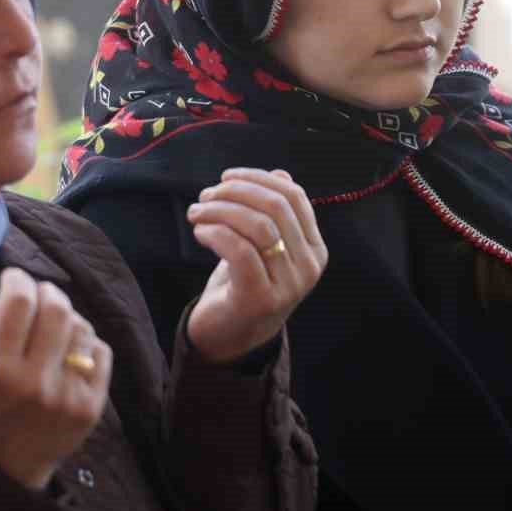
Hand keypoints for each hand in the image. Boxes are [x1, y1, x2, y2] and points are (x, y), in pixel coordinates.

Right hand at [0, 268, 109, 488]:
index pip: (18, 301)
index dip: (17, 280)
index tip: (11, 279)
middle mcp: (34, 382)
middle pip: (55, 309)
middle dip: (45, 292)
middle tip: (35, 296)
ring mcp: (67, 397)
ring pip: (81, 328)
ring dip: (67, 316)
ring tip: (50, 323)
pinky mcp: (90, 410)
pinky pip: (101, 356)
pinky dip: (87, 344)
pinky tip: (67, 349)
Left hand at [185, 168, 327, 361]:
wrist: (230, 336)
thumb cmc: (244, 283)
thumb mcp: (262, 245)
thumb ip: (274, 214)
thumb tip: (280, 174)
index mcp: (315, 249)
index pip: (295, 197)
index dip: (258, 179)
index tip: (226, 177)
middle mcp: (308, 267)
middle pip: (276, 208)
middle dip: (236, 192)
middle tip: (206, 195)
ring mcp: (288, 285)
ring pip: (258, 226)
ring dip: (220, 210)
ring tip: (196, 212)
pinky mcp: (261, 299)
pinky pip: (240, 251)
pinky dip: (216, 233)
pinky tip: (200, 232)